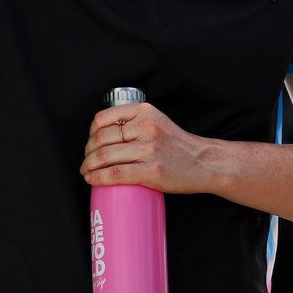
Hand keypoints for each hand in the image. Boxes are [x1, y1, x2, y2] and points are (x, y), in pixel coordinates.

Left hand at [80, 102, 210, 193]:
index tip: (90, 142)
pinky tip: (93, 179)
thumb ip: (134, 122)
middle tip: (87, 161)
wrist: (206, 163)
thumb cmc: (178, 145)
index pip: (103, 118)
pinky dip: (98, 177)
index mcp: (145, 112)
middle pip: (101, 138)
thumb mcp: (157, 122)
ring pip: (105, 155)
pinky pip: (116, 173)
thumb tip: (102, 135)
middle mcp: (147, 127)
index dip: (90, 132)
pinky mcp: (152, 171)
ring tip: (87, 171)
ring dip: (89, 165)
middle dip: (88, 152)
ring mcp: (150, 149)